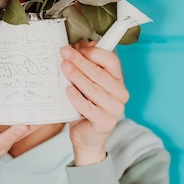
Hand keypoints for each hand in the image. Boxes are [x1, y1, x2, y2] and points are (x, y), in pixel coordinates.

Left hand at [61, 41, 128, 166]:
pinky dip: (77, 98)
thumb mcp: (85, 83)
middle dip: (80, 61)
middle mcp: (120, 93)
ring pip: (93, 89)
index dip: (94, 52)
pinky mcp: (105, 122)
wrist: (86, 136)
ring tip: (64, 67)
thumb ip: (85, 66)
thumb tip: (77, 46)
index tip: (76, 47)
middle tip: (65, 53)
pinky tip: (68, 91)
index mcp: (118, 80)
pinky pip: (89, 108)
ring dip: (77, 76)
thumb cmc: (85, 105)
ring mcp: (115, 109)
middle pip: (100, 73)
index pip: (111, 60)